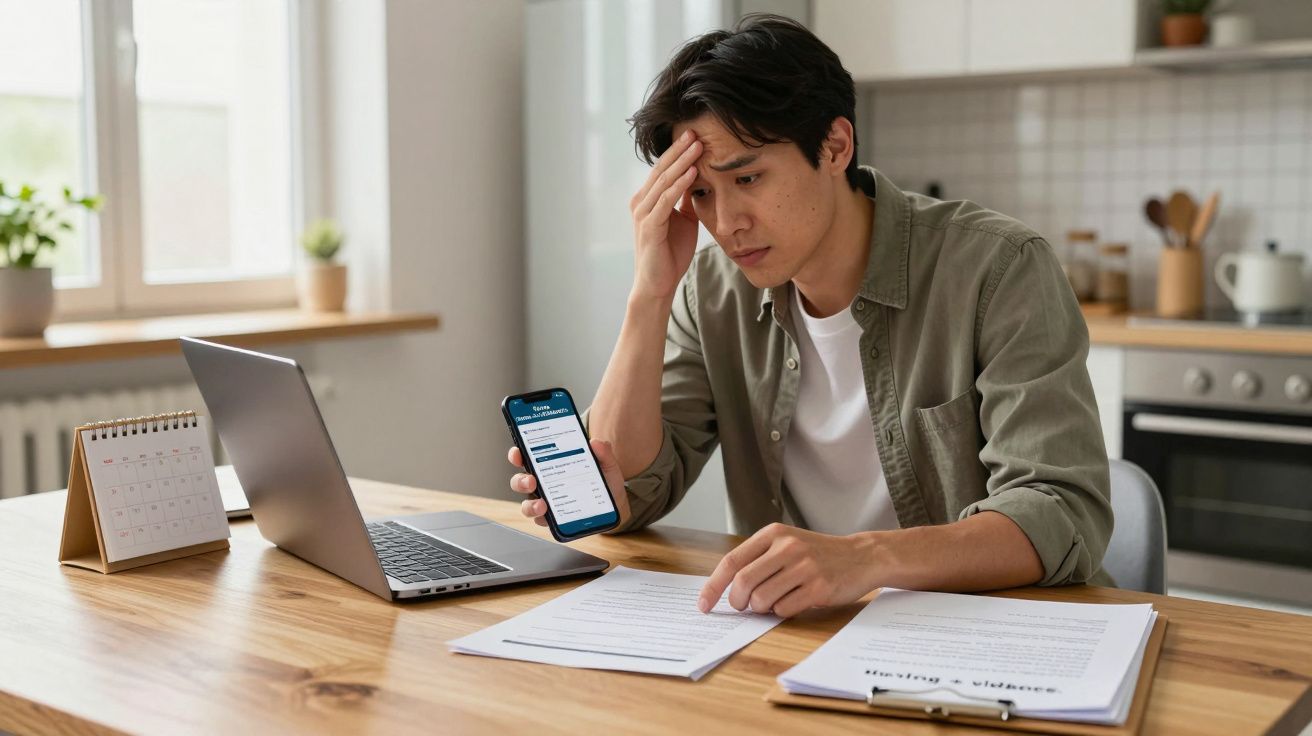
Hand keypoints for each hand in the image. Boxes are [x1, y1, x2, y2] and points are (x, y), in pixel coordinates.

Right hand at [507, 439, 630, 528]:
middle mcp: (544, 483)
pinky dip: (542, 518)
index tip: (518, 452)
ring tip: (542, 505)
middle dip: (521, 480)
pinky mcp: (553, 519)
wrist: (616, 505)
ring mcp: (547, 502)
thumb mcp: (607, 465)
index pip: (528, 457)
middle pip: (522, 480)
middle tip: (531, 481)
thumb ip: (603, 453)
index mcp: (552, 465)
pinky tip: (549, 516)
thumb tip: (596, 443)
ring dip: (530, 504)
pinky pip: (541, 520)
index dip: (518, 454)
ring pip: (527, 503)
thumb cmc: (605, 481)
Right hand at [629, 129, 701, 300]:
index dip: (678, 151)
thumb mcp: (683, 221)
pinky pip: (665, 201)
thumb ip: (687, 201)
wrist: (658, 284)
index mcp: (648, 199)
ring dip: (682, 163)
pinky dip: (679, 185)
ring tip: (697, 146)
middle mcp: (641, 202)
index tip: (696, 134)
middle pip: (662, 169)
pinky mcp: (649, 227)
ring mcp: (643, 214)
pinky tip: (692, 173)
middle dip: (680, 150)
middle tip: (696, 131)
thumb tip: (700, 181)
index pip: (664, 169)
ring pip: (663, 182)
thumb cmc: (670, 254)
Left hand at [697, 524, 877, 617]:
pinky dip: (782, 612)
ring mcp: (804, 567)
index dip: (713, 585)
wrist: (862, 556)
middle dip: (738, 602)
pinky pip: (784, 610)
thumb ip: (758, 559)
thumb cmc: (817, 553)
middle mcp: (787, 547)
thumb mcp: (787, 543)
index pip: (732, 562)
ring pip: (762, 600)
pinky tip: (794, 601)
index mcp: (773, 534)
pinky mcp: (819, 587)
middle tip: (744, 607)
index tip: (704, 604)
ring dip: (762, 609)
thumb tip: (725, 588)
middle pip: (743, 583)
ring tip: (775, 601)